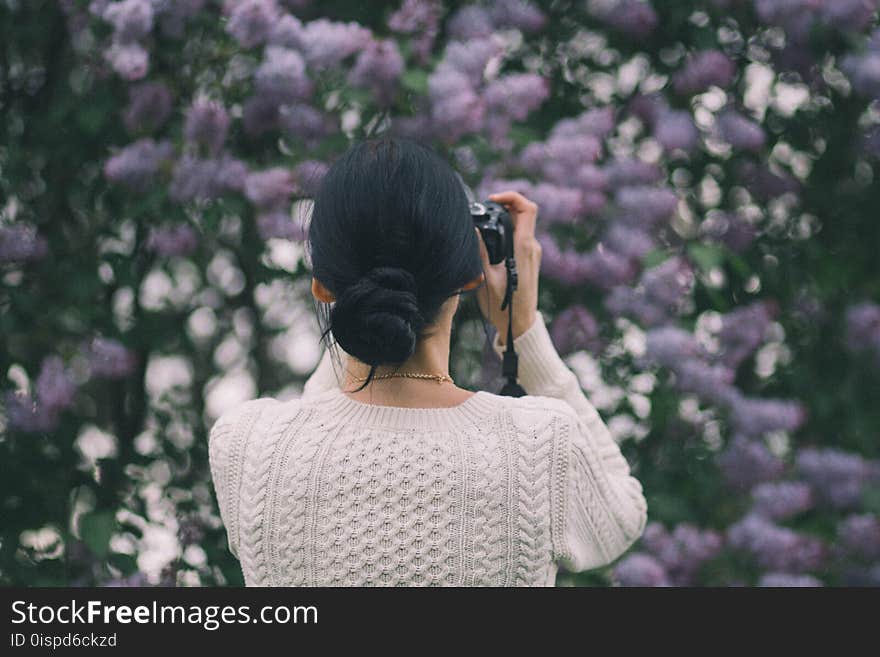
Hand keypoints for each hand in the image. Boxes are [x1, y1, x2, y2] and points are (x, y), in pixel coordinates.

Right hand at [474, 190, 540, 346]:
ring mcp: (532, 253)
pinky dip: (506, 231)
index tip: (493, 200)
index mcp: (523, 248)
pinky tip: (491, 240)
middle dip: (504, 207)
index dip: (511, 197)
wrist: (519, 325)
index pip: (527, 208)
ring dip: (504, 220)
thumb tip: (473, 229)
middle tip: (484, 211)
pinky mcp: (529, 259)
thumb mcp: (486, 278)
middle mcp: (531, 247)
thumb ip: (480, 251)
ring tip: (485, 225)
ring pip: (521, 224)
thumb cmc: (503, 306)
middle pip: (522, 213)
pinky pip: (519, 236)